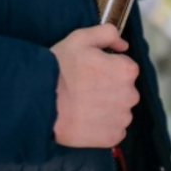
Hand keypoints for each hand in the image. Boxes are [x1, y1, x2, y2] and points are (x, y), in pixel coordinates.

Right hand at [51, 24, 139, 147]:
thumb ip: (107, 33)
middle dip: (109, 89)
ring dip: (107, 108)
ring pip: (120, 111)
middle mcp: (131, 95)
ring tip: (83, 106)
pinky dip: (103, 127)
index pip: (125, 68)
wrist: (39, 101)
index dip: (107, 68)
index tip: (90, 73)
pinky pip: (113, 130)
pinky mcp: (113, 137)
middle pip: (124, 91)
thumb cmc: (59, 68)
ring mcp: (122, 118)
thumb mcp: (81, 39)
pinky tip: (85, 120)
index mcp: (127, 70)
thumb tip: (123, 45)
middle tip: (84, 90)